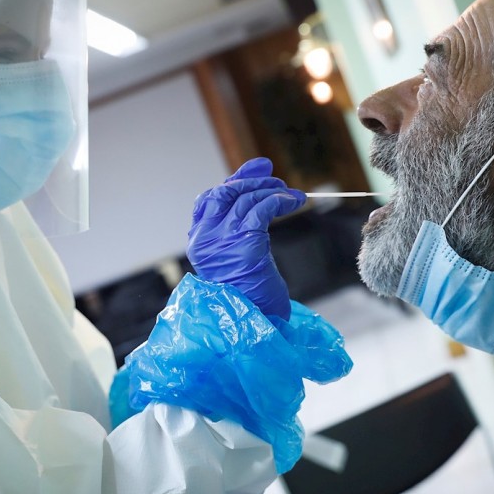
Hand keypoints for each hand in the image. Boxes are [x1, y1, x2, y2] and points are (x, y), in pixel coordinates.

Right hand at [187, 157, 305, 319]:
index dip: (234, 181)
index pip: (209, 199)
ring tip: (293, 195)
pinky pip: (262, 210)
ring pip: (246, 199)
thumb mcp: (237, 258)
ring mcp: (223, 240)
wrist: (253, 323)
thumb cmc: (249, 296)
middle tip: (274, 177)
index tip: (257, 171)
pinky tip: (294, 202)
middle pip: (224, 192)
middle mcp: (205, 238)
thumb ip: (237, 232)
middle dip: (251, 179)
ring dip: (272, 190)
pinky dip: (280, 200)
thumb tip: (256, 201)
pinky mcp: (245, 245)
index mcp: (199, 241)